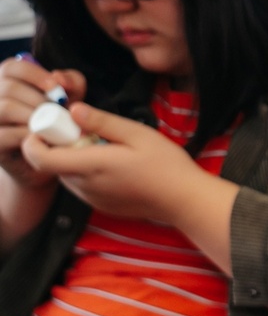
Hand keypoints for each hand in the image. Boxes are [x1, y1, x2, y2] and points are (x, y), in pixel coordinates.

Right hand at [0, 57, 84, 187]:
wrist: (46, 162)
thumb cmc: (57, 125)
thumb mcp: (69, 101)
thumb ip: (70, 83)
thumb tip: (59, 78)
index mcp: (8, 83)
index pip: (11, 67)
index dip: (34, 74)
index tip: (56, 87)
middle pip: (9, 88)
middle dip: (39, 100)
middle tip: (60, 113)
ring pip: (5, 108)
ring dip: (35, 117)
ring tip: (55, 127)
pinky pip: (6, 134)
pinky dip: (30, 135)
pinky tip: (46, 140)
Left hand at [22, 103, 207, 221]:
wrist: (184, 201)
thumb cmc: (166, 165)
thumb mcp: (138, 134)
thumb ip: (102, 122)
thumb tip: (73, 109)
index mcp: (92, 166)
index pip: (41, 158)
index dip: (36, 141)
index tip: (52, 127)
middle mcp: (85, 186)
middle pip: (53, 164)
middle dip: (60, 145)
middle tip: (87, 132)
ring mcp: (92, 198)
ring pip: (66, 174)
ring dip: (74, 159)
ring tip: (104, 148)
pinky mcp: (100, 205)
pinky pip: (81, 185)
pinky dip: (86, 172)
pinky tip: (113, 165)